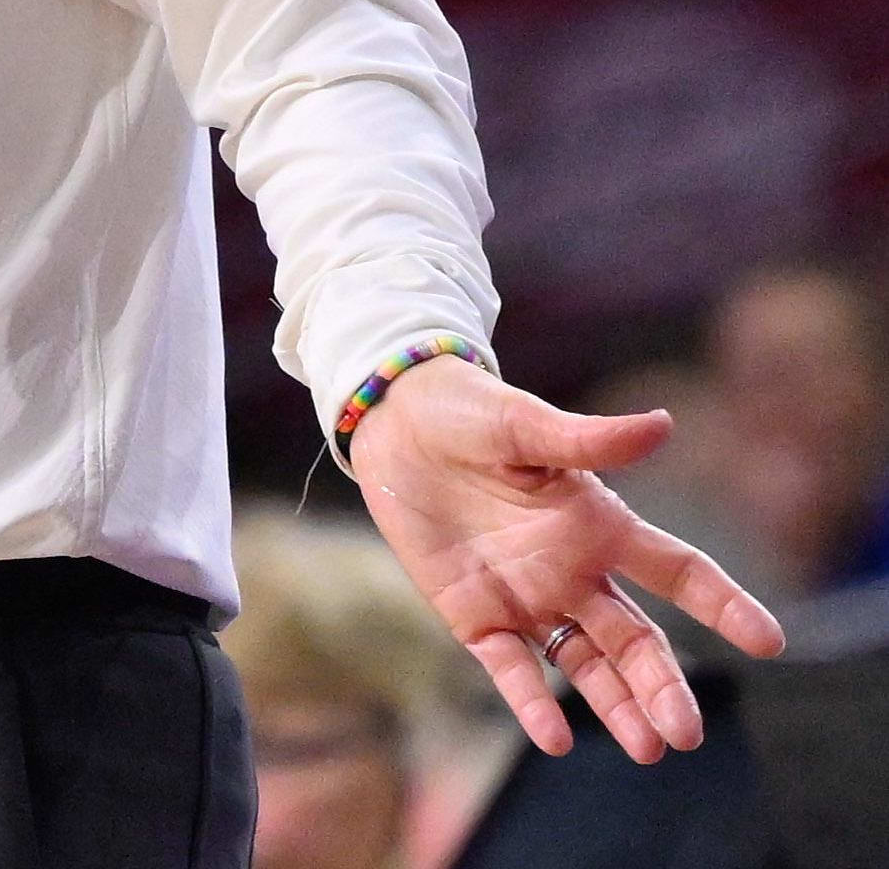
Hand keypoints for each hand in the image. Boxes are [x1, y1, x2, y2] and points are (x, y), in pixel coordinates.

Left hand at [348, 355, 786, 762]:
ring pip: (586, 663)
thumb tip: (663, 424)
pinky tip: (555, 738)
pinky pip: (510, 666)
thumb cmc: (468, 414)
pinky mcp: (474, 614)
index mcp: (600, 526)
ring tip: (649, 748)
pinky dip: (531, 702)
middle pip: (636, 640)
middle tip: (687, 734)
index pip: (680, 573)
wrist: (392, 424)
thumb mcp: (525, 425)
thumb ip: (589, 439)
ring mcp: (527, 597)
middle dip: (663, 686)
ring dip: (615, 705)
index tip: (769, 642)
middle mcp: (574, 572)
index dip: (724, 605)